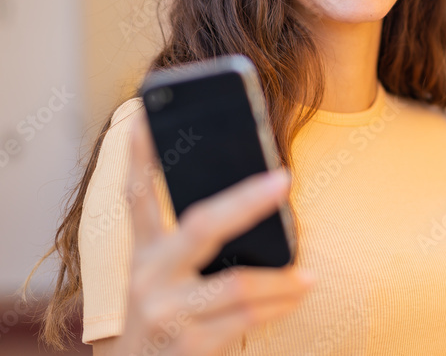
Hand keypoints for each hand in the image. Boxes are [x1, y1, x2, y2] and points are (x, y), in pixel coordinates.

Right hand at [108, 110, 313, 355]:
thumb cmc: (161, 327)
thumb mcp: (163, 285)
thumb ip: (192, 251)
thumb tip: (250, 205)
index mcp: (141, 256)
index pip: (137, 195)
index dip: (140, 155)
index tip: (147, 112)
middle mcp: (146, 278)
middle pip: (202, 226)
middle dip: (246, 200)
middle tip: (284, 178)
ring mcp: (164, 313)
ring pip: (236, 283)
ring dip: (281, 280)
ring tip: (308, 277)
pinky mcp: (183, 347)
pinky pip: (243, 320)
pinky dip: (276, 307)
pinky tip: (295, 298)